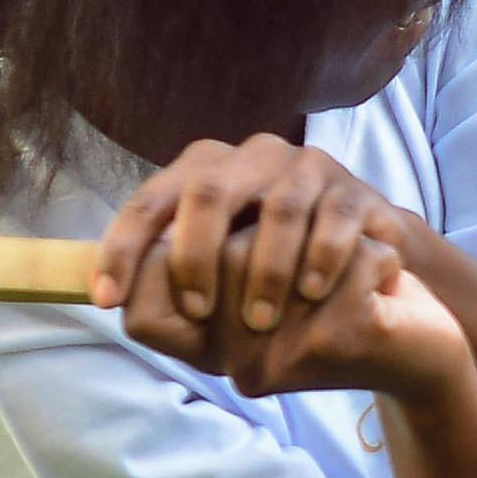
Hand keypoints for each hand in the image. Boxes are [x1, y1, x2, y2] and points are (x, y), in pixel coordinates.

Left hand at [100, 139, 464, 404]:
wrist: (367, 267)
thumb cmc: (277, 273)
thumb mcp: (222, 274)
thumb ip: (175, 282)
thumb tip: (124, 310)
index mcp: (205, 172)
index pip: (150, 201)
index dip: (124, 249)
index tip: (109, 301)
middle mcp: (250, 158)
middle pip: (209, 191)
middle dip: (196, 255)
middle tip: (198, 310)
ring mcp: (305, 169)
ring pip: (278, 206)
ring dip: (264, 268)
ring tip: (259, 319)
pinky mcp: (353, 191)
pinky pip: (334, 218)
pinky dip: (320, 257)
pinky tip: (311, 294)